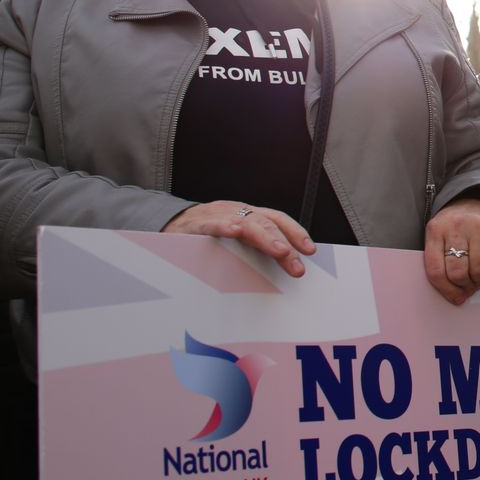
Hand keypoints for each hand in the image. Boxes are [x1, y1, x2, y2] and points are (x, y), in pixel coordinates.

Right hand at [162, 202, 314, 277]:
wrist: (170, 222)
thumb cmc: (207, 233)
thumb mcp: (235, 238)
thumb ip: (255, 249)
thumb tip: (283, 267)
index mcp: (249, 216)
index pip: (278, 220)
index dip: (296, 232)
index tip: (310, 251)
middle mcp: (238, 211)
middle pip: (267, 224)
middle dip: (285, 244)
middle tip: (297, 263)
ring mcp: (219, 215)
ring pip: (247, 222)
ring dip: (266, 237)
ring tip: (280, 251)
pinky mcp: (197, 223)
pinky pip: (212, 223)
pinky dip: (224, 225)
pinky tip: (235, 231)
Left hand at [422, 196, 479, 304]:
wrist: (478, 200)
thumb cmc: (456, 226)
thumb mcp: (440, 237)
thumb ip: (440, 262)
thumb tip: (454, 296)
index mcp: (435, 231)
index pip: (435, 270)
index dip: (446, 290)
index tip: (455, 297)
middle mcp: (454, 227)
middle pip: (457, 272)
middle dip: (463, 285)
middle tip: (468, 286)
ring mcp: (476, 227)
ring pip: (476, 270)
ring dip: (477, 280)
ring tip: (477, 276)